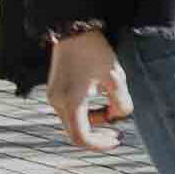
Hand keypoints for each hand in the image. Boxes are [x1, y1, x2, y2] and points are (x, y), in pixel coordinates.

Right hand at [45, 30, 130, 152]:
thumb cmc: (94, 51)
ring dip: (93, 121)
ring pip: (73, 121)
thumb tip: (118, 116)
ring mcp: (53, 96)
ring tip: (112, 108)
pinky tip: (101, 99)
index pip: (82, 138)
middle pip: (76, 132)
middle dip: (98, 134)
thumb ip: (120, 101)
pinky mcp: (54, 90)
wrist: (73, 29)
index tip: (117, 139)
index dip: (100, 144)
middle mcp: (57, 102)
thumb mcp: (115, 77)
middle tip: (118, 132)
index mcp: (71, 102)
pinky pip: (70, 110)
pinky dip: (86, 111)